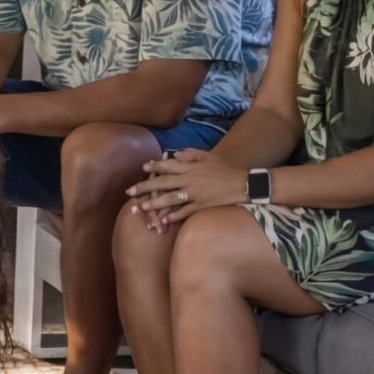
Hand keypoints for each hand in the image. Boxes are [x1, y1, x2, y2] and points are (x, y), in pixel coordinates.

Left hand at [127, 154, 247, 228]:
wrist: (244, 184)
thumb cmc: (225, 169)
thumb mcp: (208, 156)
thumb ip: (191, 153)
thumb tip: (176, 154)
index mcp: (190, 167)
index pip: (168, 166)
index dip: (155, 167)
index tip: (144, 168)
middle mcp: (189, 180)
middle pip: (162, 183)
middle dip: (144, 187)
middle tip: (129, 192)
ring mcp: (195, 194)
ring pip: (170, 199)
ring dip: (153, 204)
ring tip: (140, 207)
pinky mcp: (202, 206)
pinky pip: (185, 212)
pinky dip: (174, 216)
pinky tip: (163, 220)